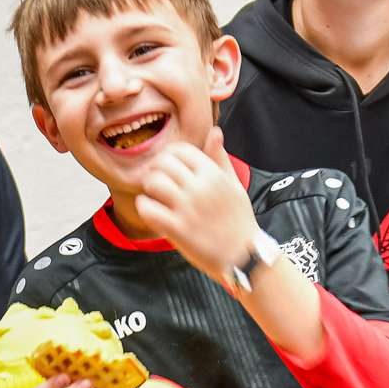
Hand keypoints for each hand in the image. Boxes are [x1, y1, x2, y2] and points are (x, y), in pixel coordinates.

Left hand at [132, 126, 256, 282]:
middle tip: (158, 182)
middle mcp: (200, 187)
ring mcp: (187, 208)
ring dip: (149, 188)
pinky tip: (152, 211)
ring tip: (155, 197)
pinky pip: (147, 208)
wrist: (244, 256)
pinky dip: (144, 207)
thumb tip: (215, 132)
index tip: (168, 168)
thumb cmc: (238, 219)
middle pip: (162, 163)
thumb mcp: (235, 184)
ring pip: (153, 182)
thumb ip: (220, 158)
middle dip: (156, 170)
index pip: (179, 150)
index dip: (169, 156)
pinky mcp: (177, 229)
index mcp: (213, 173)